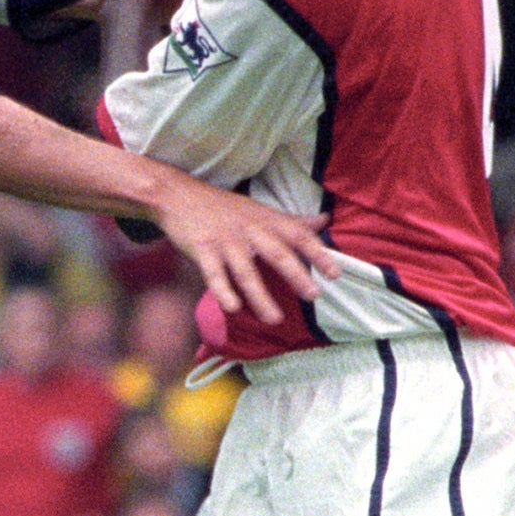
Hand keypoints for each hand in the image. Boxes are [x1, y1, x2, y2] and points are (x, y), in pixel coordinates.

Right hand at [143, 169, 330, 331]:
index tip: (335, 274)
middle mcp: (249, 230)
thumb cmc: (225, 208)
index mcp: (266, 220)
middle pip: (277, 254)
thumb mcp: (261, 210)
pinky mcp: (202, 250)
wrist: (179, 197)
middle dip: (296, 274)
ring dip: (261, 296)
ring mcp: (225, 242)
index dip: (318, 253)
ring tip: (275, 319)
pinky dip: (223, 291)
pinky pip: (214, 274)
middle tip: (312, 295)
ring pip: (246, 272)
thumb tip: (324, 220)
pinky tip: (233, 308)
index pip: (298, 235)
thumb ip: (293, 221)